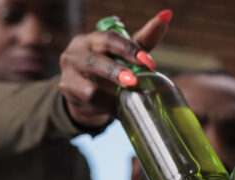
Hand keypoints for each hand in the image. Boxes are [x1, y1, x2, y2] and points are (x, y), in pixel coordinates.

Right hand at [59, 10, 171, 127]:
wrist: (85, 97)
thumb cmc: (108, 70)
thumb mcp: (126, 56)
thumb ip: (145, 40)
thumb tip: (167, 15)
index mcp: (95, 39)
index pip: (112, 38)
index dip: (131, 49)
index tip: (150, 63)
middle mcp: (79, 49)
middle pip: (97, 55)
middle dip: (117, 68)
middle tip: (135, 80)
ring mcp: (70, 68)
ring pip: (90, 77)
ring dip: (111, 85)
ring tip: (129, 94)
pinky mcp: (67, 87)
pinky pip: (89, 96)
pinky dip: (108, 104)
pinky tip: (121, 110)